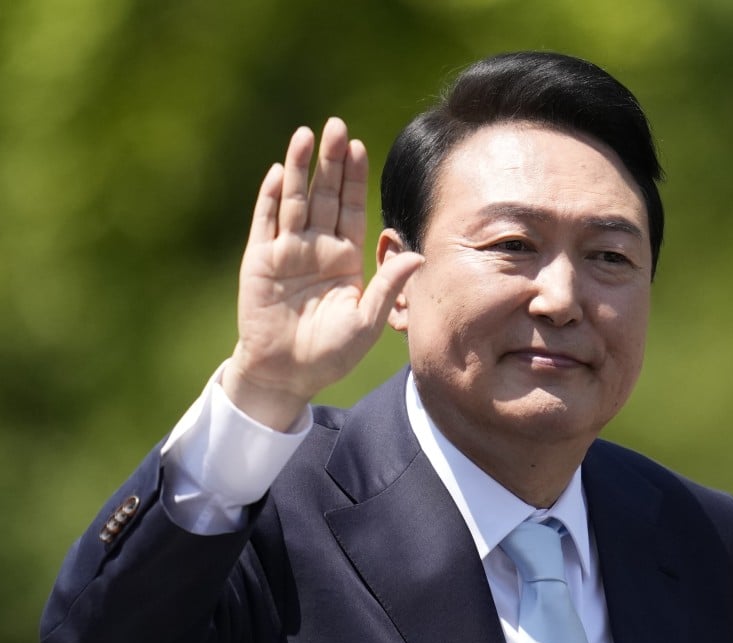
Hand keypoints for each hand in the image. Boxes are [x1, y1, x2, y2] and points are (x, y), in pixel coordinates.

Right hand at [222, 118, 422, 429]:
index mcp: (344, 258)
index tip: (360, 147)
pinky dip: (271, 198)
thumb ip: (389, 288)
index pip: (352, 208)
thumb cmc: (330, 354)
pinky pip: (266, 224)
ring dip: (301, 169)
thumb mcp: (367, 322)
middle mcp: (316, 248)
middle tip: (336, 126)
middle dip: (331, 162)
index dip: (354, 178)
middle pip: (325, 196)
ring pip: (295, 201)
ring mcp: (286, 252)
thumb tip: (420, 256)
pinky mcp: (259, 262)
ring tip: (307, 136)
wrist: (286, 375)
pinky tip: (279, 173)